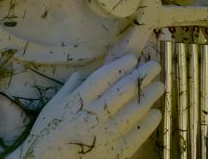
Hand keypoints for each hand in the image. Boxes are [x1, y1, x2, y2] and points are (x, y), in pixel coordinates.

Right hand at [12, 55, 163, 157]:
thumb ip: (68, 89)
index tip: (133, 58)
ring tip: (160, 86)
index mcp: (78, 101)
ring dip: (148, 97)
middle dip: (140, 77)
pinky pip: (134, 136)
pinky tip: (156, 114)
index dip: (119, 66)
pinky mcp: (112, 152)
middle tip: (153, 66)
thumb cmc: (47, 133)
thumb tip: (80, 74)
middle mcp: (93, 115)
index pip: (103, 78)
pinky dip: (147, 125)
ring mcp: (104, 134)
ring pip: (132, 111)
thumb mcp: (52, 106)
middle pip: (122, 91)